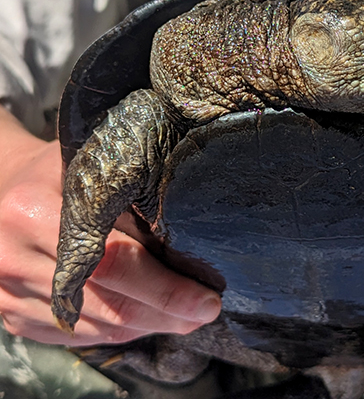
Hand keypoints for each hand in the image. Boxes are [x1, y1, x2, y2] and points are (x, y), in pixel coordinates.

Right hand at [0, 108, 220, 345]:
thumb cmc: (52, 169)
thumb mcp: (88, 165)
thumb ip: (127, 193)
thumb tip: (192, 231)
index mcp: (35, 213)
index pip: (114, 264)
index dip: (166, 289)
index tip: (207, 300)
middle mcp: (14, 258)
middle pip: (109, 304)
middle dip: (167, 314)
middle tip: (206, 311)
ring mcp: (7, 293)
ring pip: (96, 327)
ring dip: (148, 326)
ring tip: (186, 316)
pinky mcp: (11, 314)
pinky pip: (77, 337)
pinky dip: (118, 331)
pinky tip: (146, 319)